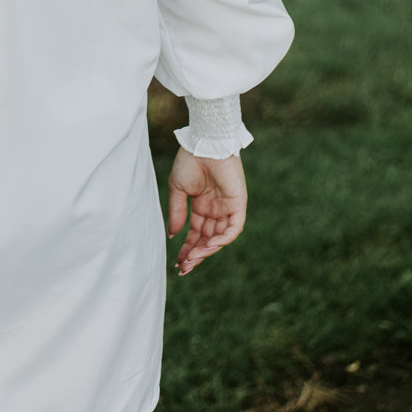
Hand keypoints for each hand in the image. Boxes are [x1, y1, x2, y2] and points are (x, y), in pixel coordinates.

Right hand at [167, 148, 246, 275]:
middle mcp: (215, 210)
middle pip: (207, 239)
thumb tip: (173, 235)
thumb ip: (177, 212)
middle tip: (184, 268)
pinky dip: (222, 239)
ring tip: (192, 258)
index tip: (178, 263)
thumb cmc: (190, 162)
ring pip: (220, 237)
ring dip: (207, 250)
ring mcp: (228, 208)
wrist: (204, 144)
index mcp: (201, 206)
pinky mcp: (238, 205)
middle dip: (196, 255)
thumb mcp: (178, 189)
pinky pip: (233, 228)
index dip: (188, 249)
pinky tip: (208, 246)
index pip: (196, 234)